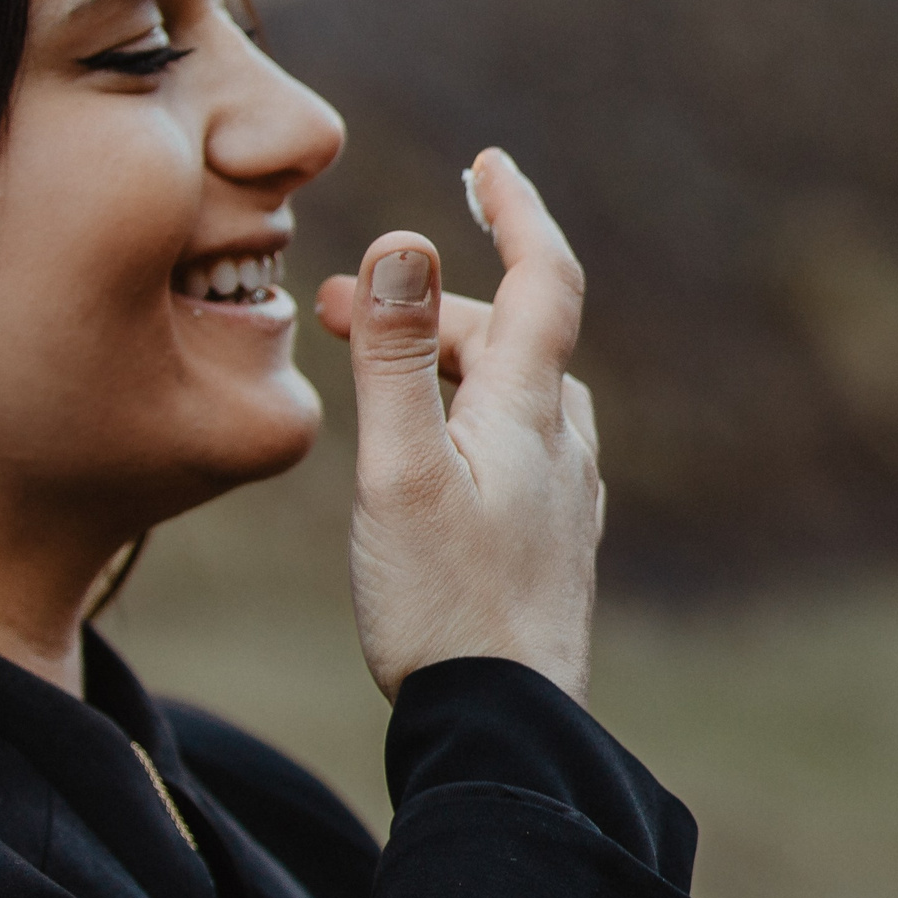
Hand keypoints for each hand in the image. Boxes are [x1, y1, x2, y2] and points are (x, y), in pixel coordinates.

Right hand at [317, 148, 602, 702]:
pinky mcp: (552, 544)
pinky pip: (515, 448)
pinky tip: (425, 459)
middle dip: (428, 310)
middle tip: (332, 315)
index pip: (545, 277)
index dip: (515, 211)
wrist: (507, 732)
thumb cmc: (443, 607)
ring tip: (368, 382)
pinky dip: (465, 419)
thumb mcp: (398, 473)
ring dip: (443, 367)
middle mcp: (564, 443)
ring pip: (512, 396)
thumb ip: (399, 358)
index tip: (485, 165)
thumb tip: (407, 240)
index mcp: (532, 411)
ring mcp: (564, 497)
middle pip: (510, 339)